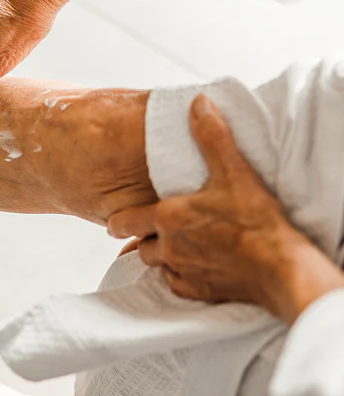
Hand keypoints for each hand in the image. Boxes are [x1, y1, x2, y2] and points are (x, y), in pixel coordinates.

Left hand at [107, 95, 343, 323]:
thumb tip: (197, 104)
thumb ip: (210, 136)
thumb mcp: (232, 171)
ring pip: (156, 266)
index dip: (118, 220)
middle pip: (139, 245)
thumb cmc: (254, 220)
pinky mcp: (199, 292)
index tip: (116, 220)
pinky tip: (191, 266)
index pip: (123, 222)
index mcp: (167, 217)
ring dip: (160, 256)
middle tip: (149, 230)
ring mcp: (182, 271)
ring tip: (172, 245)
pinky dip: (179, 276)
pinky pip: (177, 285)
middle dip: (142, 238)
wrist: (279, 266)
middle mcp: (168, 247)